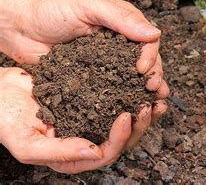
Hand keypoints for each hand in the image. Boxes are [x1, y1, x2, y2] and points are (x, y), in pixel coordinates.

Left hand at [0, 0, 168, 97]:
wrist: (21, 29)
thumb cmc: (52, 11)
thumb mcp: (89, 6)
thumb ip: (121, 18)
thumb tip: (155, 33)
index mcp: (124, 25)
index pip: (149, 42)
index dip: (151, 57)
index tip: (143, 70)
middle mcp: (120, 45)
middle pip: (148, 62)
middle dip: (154, 76)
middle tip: (152, 89)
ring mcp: (109, 64)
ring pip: (134, 78)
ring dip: (145, 91)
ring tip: (152, 103)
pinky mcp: (95, 80)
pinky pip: (113, 90)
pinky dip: (124, 100)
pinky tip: (131, 109)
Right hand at [0, 67, 166, 173]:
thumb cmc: (6, 119)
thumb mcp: (27, 142)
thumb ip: (59, 152)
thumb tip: (95, 153)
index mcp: (73, 156)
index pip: (106, 154)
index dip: (120, 138)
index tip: (126, 116)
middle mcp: (86, 140)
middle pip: (122, 140)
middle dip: (140, 124)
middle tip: (149, 105)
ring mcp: (91, 120)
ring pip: (125, 121)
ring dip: (143, 111)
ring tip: (155, 96)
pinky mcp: (93, 100)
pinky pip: (117, 99)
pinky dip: (131, 92)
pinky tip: (141, 83)